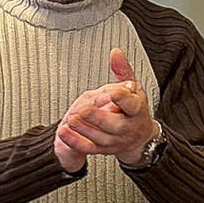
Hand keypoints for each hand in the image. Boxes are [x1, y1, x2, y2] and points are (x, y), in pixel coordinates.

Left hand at [54, 49, 159, 166]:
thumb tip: (116, 53)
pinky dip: (75, 142)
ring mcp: (116, 140)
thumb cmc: (134, 110)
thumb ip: (122, 70)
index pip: (131, 104)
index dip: (121, 98)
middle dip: (98, 118)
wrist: (139, 138)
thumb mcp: (133, 88)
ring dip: (84, 129)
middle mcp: (128, 127)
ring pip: (100, 137)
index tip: (112, 92)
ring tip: (72, 120)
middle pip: (115, 125)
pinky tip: (64, 132)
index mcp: (136, 110)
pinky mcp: (104, 149)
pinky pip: (89, 148)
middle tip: (84, 110)